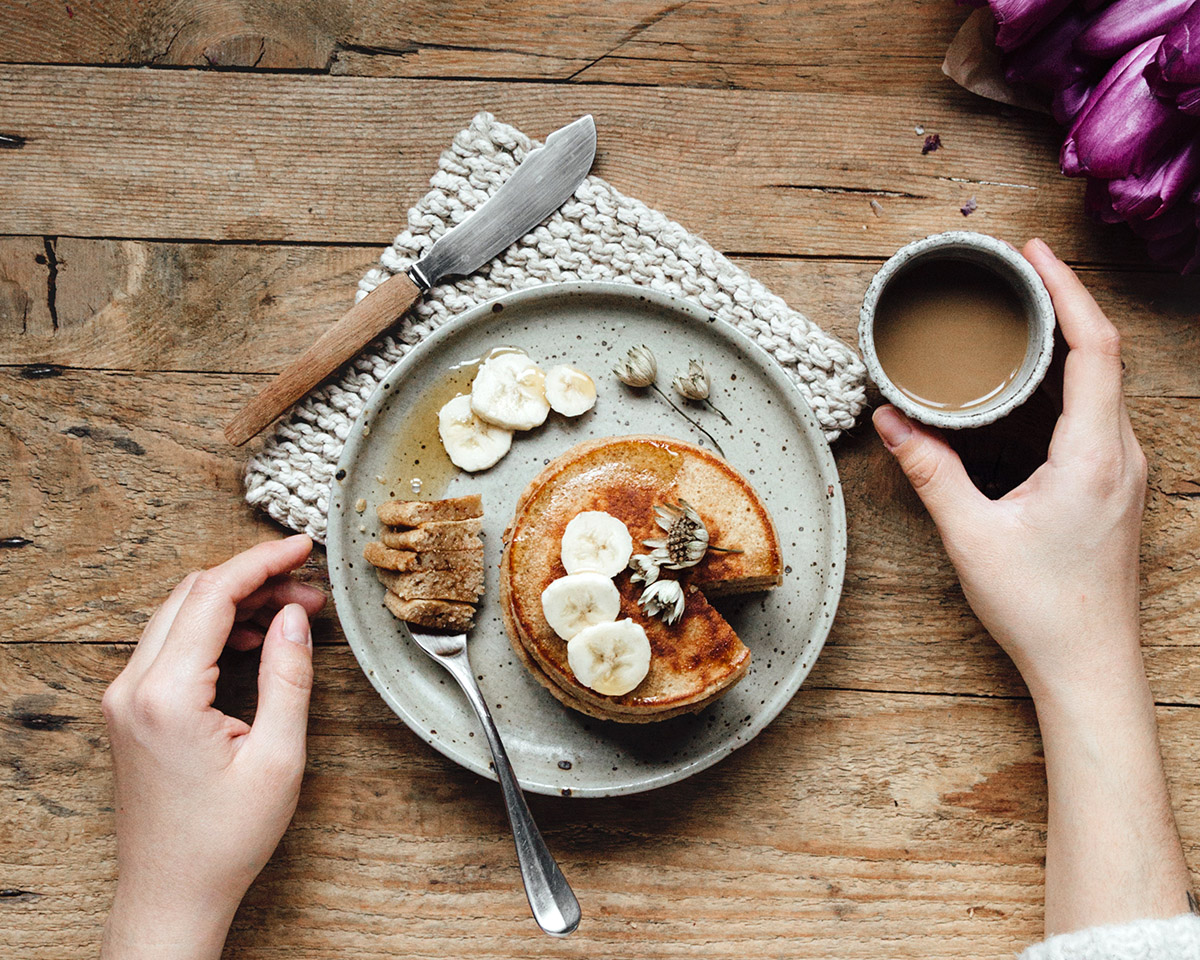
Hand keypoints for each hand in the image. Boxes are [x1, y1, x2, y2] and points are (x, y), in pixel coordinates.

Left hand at [100, 535, 325, 959]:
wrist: (172, 894)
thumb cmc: (224, 840)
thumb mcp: (278, 757)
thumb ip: (287, 676)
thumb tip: (293, 616)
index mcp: (166, 695)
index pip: (212, 595)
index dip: (262, 562)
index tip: (303, 549)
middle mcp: (132, 688)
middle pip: (191, 595)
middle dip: (253, 578)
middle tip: (308, 588)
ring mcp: (124, 698)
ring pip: (179, 614)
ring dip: (233, 602)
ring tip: (290, 613)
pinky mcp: (130, 710)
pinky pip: (169, 644)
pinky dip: (212, 628)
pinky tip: (252, 639)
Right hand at [875, 240, 1193, 934]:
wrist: (1089, 667)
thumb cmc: (1040, 607)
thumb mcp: (971, 534)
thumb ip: (930, 470)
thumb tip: (890, 422)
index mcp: (1094, 454)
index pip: (1094, 347)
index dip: (1068, 290)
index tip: (1034, 255)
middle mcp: (1123, 455)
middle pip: (1104, 355)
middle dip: (1063, 305)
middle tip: (1015, 276)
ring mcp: (1125, 473)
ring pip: (1104, 387)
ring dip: (1066, 347)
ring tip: (1019, 322)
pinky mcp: (1115, 490)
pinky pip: (1098, 416)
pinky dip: (1067, 385)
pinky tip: (1030, 391)